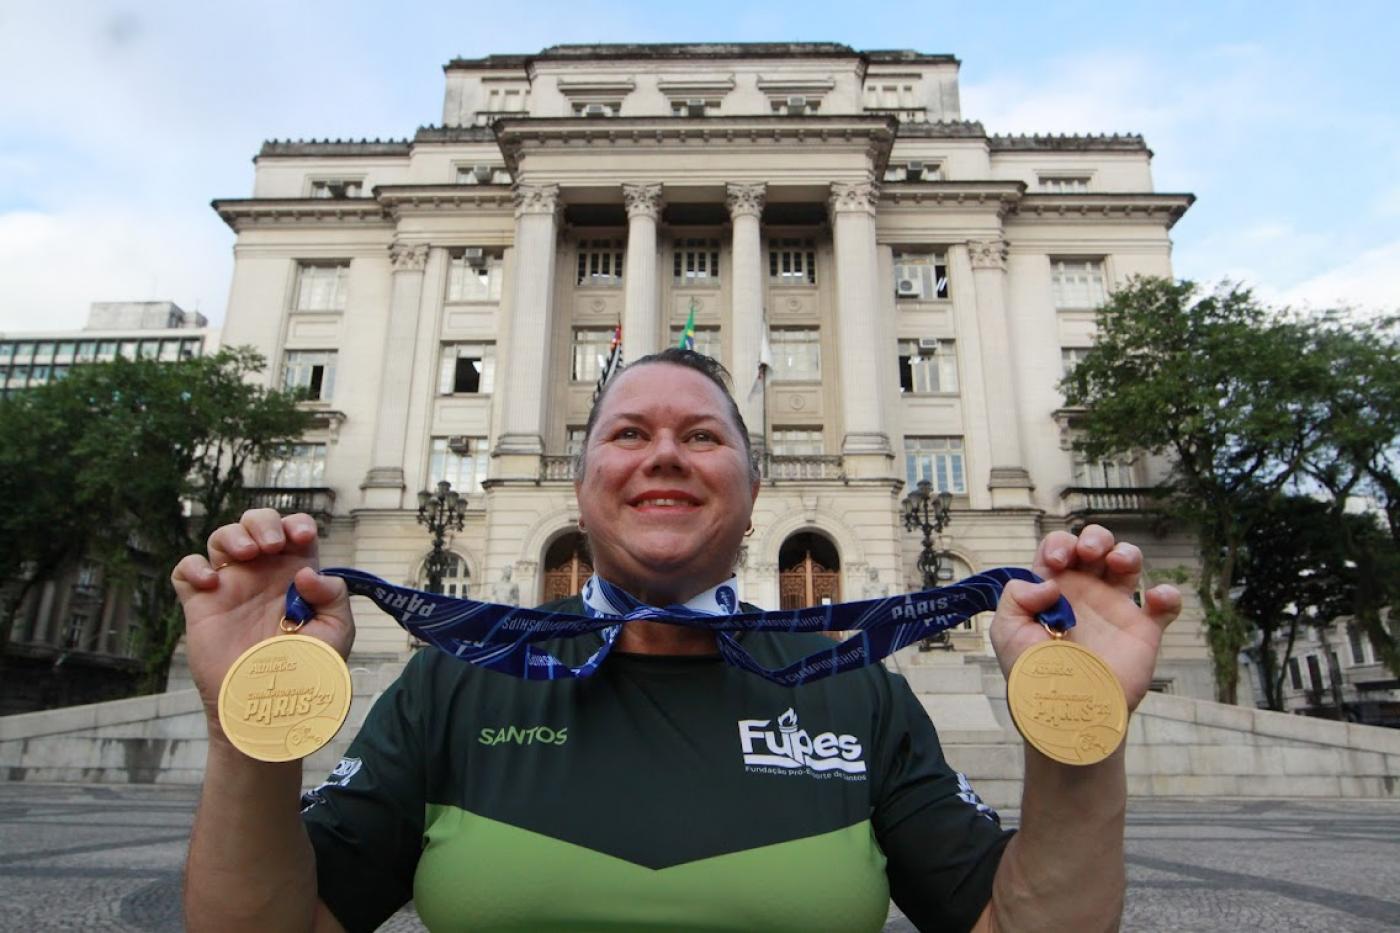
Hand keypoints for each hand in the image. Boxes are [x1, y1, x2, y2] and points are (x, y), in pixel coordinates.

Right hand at [171, 509, 353, 733]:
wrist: (271, 702)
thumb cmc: (308, 669)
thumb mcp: (337, 631)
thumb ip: (333, 595)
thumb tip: (306, 573)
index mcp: (296, 574)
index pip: (294, 531)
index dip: (297, 524)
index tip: (302, 537)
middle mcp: (263, 574)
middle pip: (256, 524)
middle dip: (263, 522)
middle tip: (272, 545)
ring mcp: (231, 587)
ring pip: (222, 538)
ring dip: (233, 535)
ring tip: (247, 554)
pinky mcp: (201, 605)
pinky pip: (185, 571)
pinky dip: (193, 566)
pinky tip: (211, 582)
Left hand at [988, 524, 1180, 711]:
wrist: (1066, 710)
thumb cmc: (1033, 674)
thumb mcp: (1007, 631)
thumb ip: (1015, 596)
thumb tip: (1047, 583)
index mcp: (1052, 591)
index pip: (1059, 550)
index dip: (1060, 544)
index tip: (1059, 562)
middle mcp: (1084, 595)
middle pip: (1096, 547)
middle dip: (1095, 537)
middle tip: (1089, 554)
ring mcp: (1115, 610)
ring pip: (1129, 564)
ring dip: (1127, 552)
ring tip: (1119, 563)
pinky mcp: (1143, 631)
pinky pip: (1164, 604)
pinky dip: (1167, 594)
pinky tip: (1155, 598)